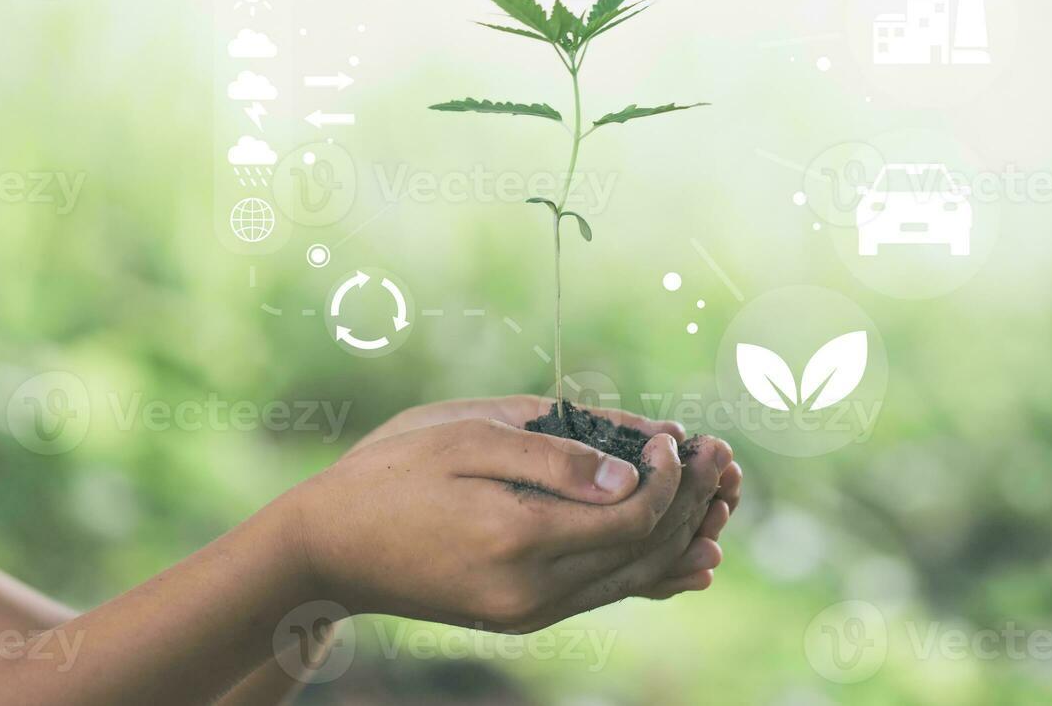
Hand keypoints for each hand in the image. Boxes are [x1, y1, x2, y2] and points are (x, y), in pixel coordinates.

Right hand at [351, 394, 743, 574]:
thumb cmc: (392, 472)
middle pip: (643, 553)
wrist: (327, 547)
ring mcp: (527, 612)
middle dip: (692, 503)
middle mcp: (530, 591)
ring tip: (723, 498)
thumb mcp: (469, 436)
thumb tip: (632, 473)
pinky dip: (651, 574)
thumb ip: (555, 456)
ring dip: (682, 538)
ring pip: (631, 580)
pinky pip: (604, 597)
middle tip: (724, 458)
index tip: (679, 438)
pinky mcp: (522, 614)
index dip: (670, 478)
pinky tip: (691, 561)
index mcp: (518, 538)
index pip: (631, 518)